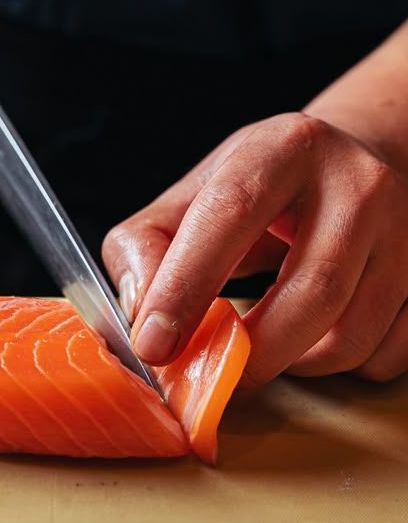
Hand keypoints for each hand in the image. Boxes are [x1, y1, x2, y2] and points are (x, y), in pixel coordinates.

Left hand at [103, 111, 407, 385]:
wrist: (348, 168)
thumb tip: (142, 317)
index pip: (232, 214)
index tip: (155, 345)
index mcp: (286, 148)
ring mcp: (405, 232)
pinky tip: (312, 340)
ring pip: (350, 337)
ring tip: (263, 346)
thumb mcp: (192, 196)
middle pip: (312, 292)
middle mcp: (358, 183)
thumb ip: (146, 247)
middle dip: (252, 354)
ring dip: (293, 365)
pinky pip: (384, 358)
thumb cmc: (258, 190)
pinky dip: (338, 368)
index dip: (187, 285)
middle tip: (211, 374)